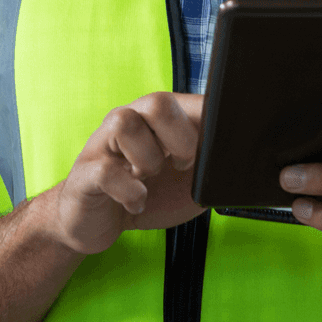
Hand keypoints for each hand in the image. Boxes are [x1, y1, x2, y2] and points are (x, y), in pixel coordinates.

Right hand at [51, 92, 205, 254]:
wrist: (95, 222)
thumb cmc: (147, 195)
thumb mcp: (188, 181)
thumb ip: (210, 165)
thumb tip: (237, 161)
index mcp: (159, 118)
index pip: (191, 98)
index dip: (210, 122)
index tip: (214, 152)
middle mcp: (130, 120)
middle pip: (157, 101)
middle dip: (180, 139)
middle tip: (180, 165)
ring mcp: (103, 143)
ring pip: (125, 123)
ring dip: (148, 160)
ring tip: (148, 178)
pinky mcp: (84, 173)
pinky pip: (106, 171)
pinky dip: (130, 192)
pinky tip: (135, 202)